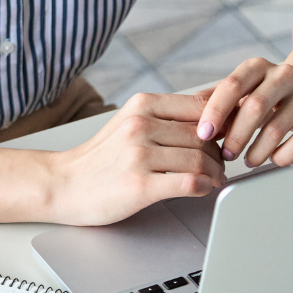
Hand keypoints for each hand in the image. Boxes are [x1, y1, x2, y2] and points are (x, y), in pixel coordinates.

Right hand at [49, 92, 225, 225]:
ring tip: (214, 179)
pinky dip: (203, 187)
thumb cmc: (102, 155)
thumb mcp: (131, 120)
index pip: (200, 106)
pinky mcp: (139, 184)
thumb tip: (212, 103)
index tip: (228, 136)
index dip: (222, 122)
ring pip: (200, 159)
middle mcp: (141, 124)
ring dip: (215, 173)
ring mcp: (139, 154)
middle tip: (222, 164)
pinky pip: (188, 182)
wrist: (64, 183)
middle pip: (203, 135)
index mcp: (142, 104)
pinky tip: (202, 189)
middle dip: (220, 153)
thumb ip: (167, 113)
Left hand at [194, 57, 292, 167]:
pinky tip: (275, 159)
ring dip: (258, 150)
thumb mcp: (248, 83)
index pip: (232, 85)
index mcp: (258, 67)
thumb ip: (220, 96)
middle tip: (226, 155)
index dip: (215, 111)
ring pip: (277, 126)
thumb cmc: (274, 87)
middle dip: (236, 136)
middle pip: (254, 107)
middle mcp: (283, 76)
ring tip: (248, 161)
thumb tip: (188, 111)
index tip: (203, 134)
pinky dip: (284, 155)